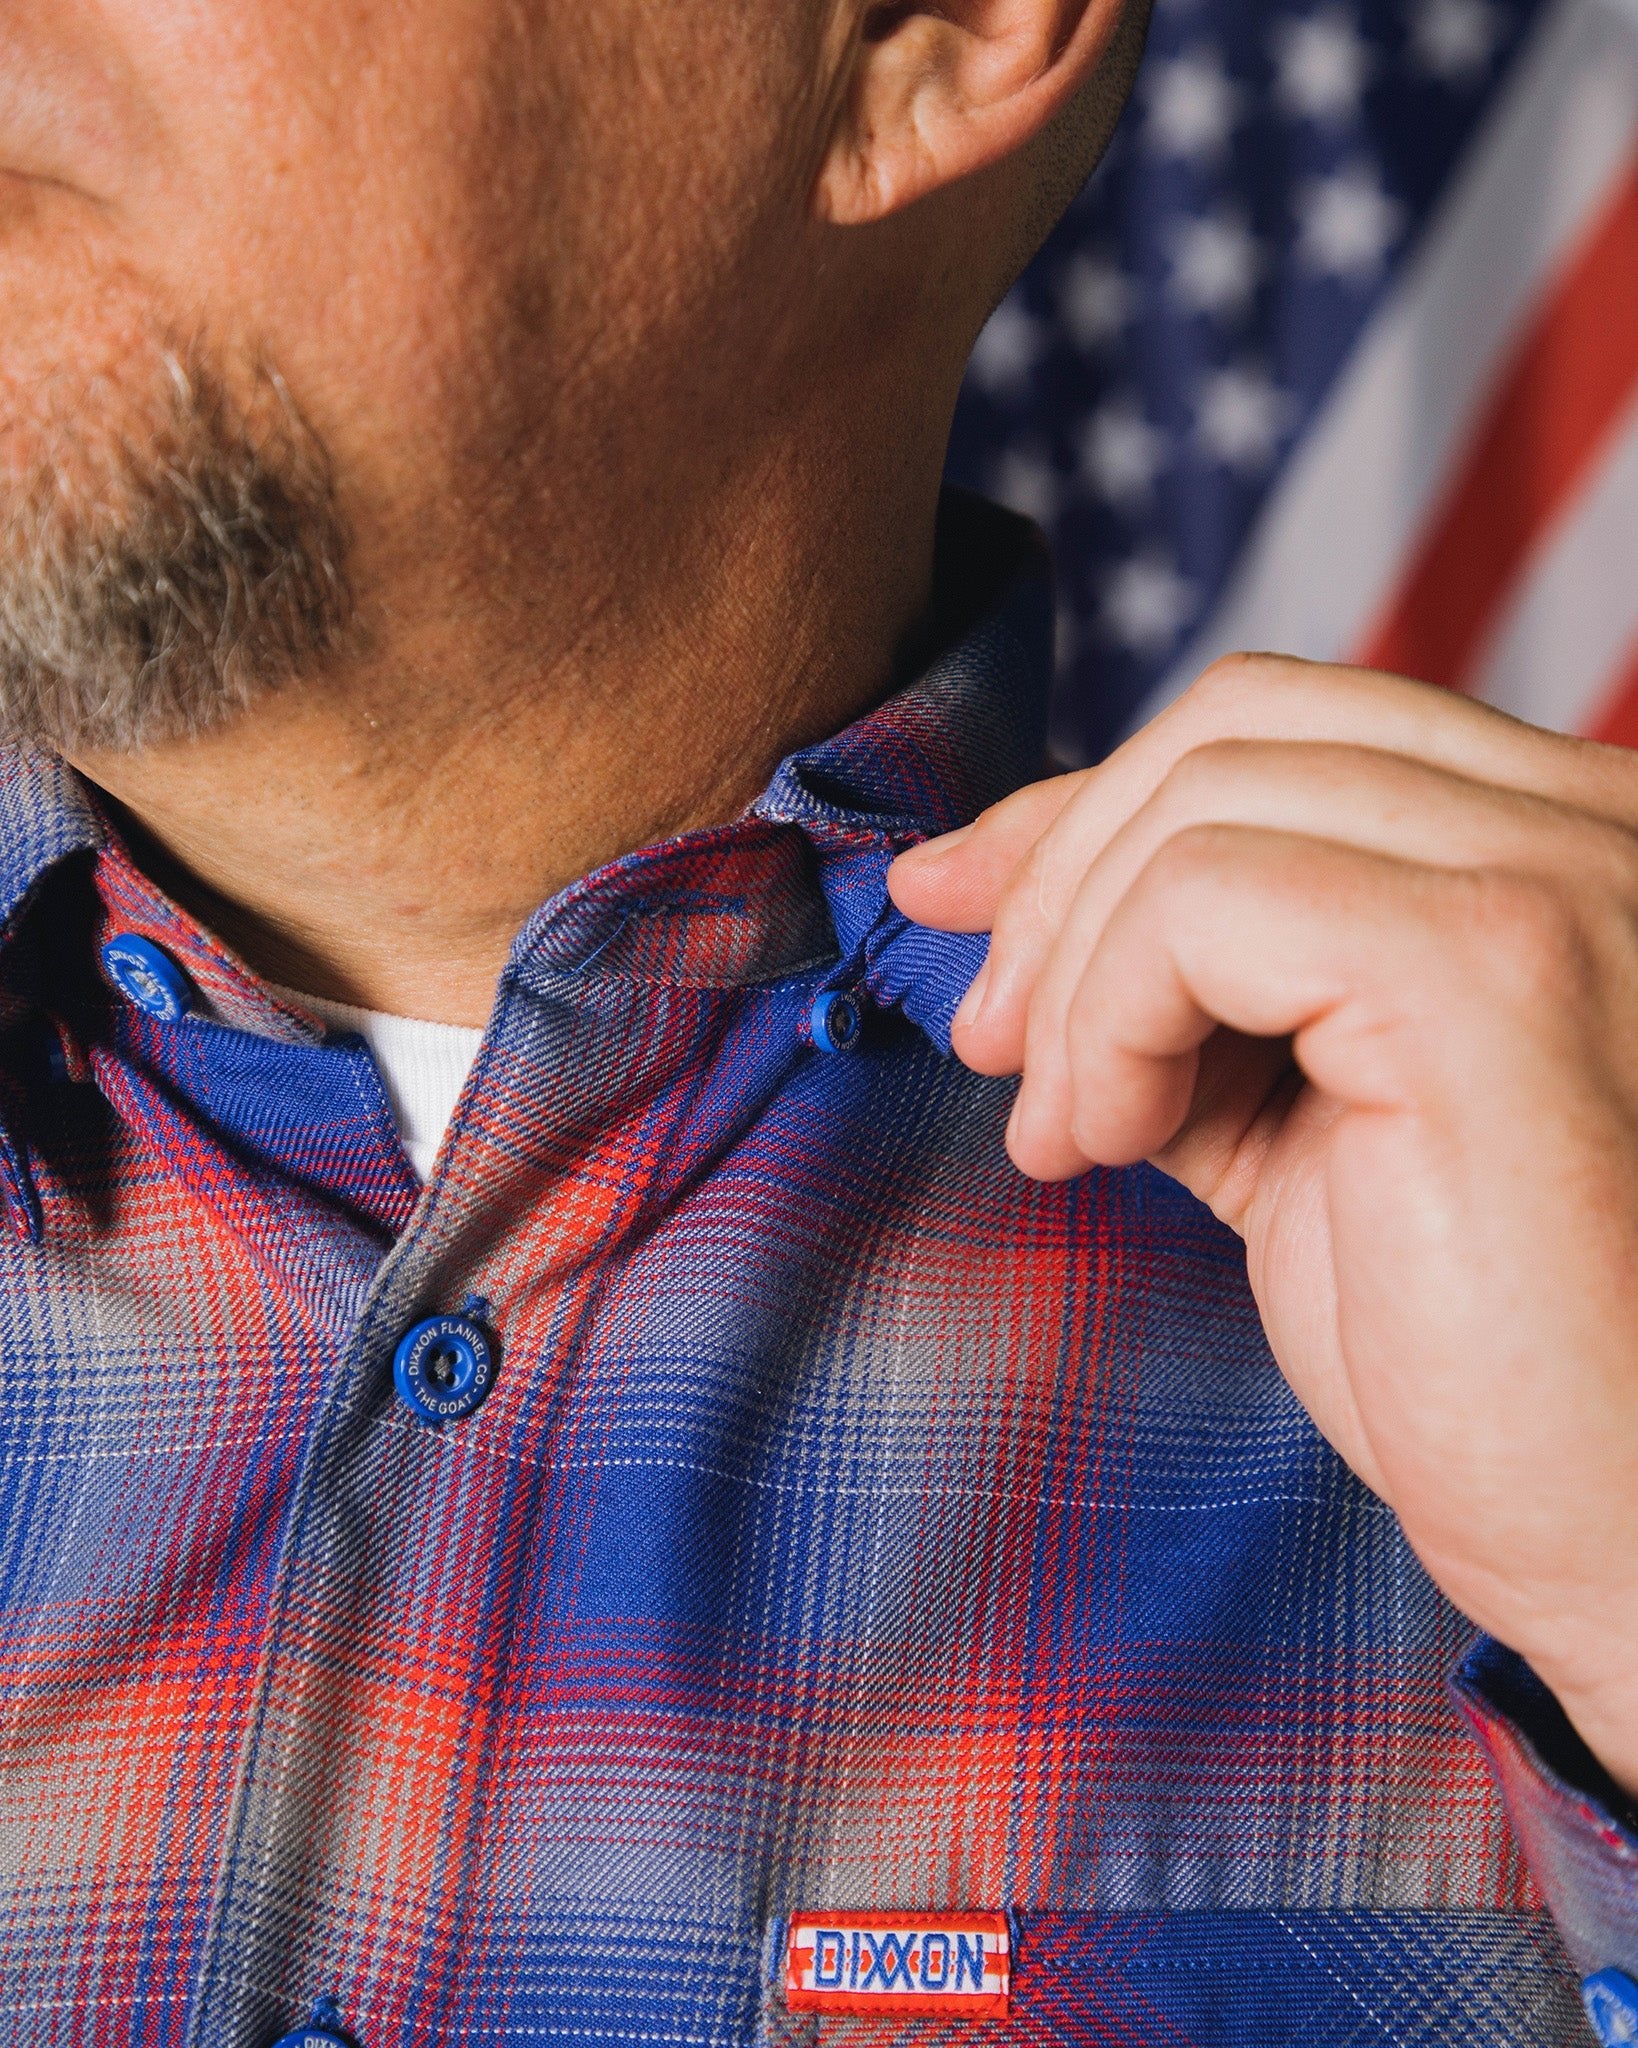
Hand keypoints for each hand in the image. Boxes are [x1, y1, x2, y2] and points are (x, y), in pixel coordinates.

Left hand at [890, 654, 1637, 1792]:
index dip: (1094, 806)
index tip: (960, 905)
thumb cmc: (1477, 1355)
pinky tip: (1113, 1140)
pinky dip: (1110, 1015)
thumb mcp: (1290, 1116)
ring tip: (1064, 1128)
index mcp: (1558, 843)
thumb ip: (1177, 983)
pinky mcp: (1495, 972)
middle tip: (989, 1041)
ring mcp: (1561, 879)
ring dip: (1074, 970)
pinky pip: (1204, 903)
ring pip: (1204, 801)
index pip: (1285, 723)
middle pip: (1236, 724)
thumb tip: (969, 874)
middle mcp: (1593, 821)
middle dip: (1058, 871)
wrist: (1625, 1542)